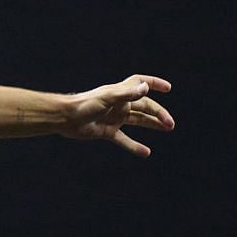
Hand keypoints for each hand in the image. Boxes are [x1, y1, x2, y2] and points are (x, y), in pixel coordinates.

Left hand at [59, 75, 174, 157]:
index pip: (139, 83)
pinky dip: (134, 146)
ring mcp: (114, 118)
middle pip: (144, 106)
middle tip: (170, 124)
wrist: (65, 118)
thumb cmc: (84, 105)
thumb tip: (145, 87)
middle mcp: (119, 104)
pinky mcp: (107, 131)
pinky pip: (124, 139)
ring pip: (138, 120)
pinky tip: (146, 152)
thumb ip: (127, 93)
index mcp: (120, 92)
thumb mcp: (108, 98)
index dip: (154, 83)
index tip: (168, 88)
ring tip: (167, 128)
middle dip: (158, 113)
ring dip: (152, 124)